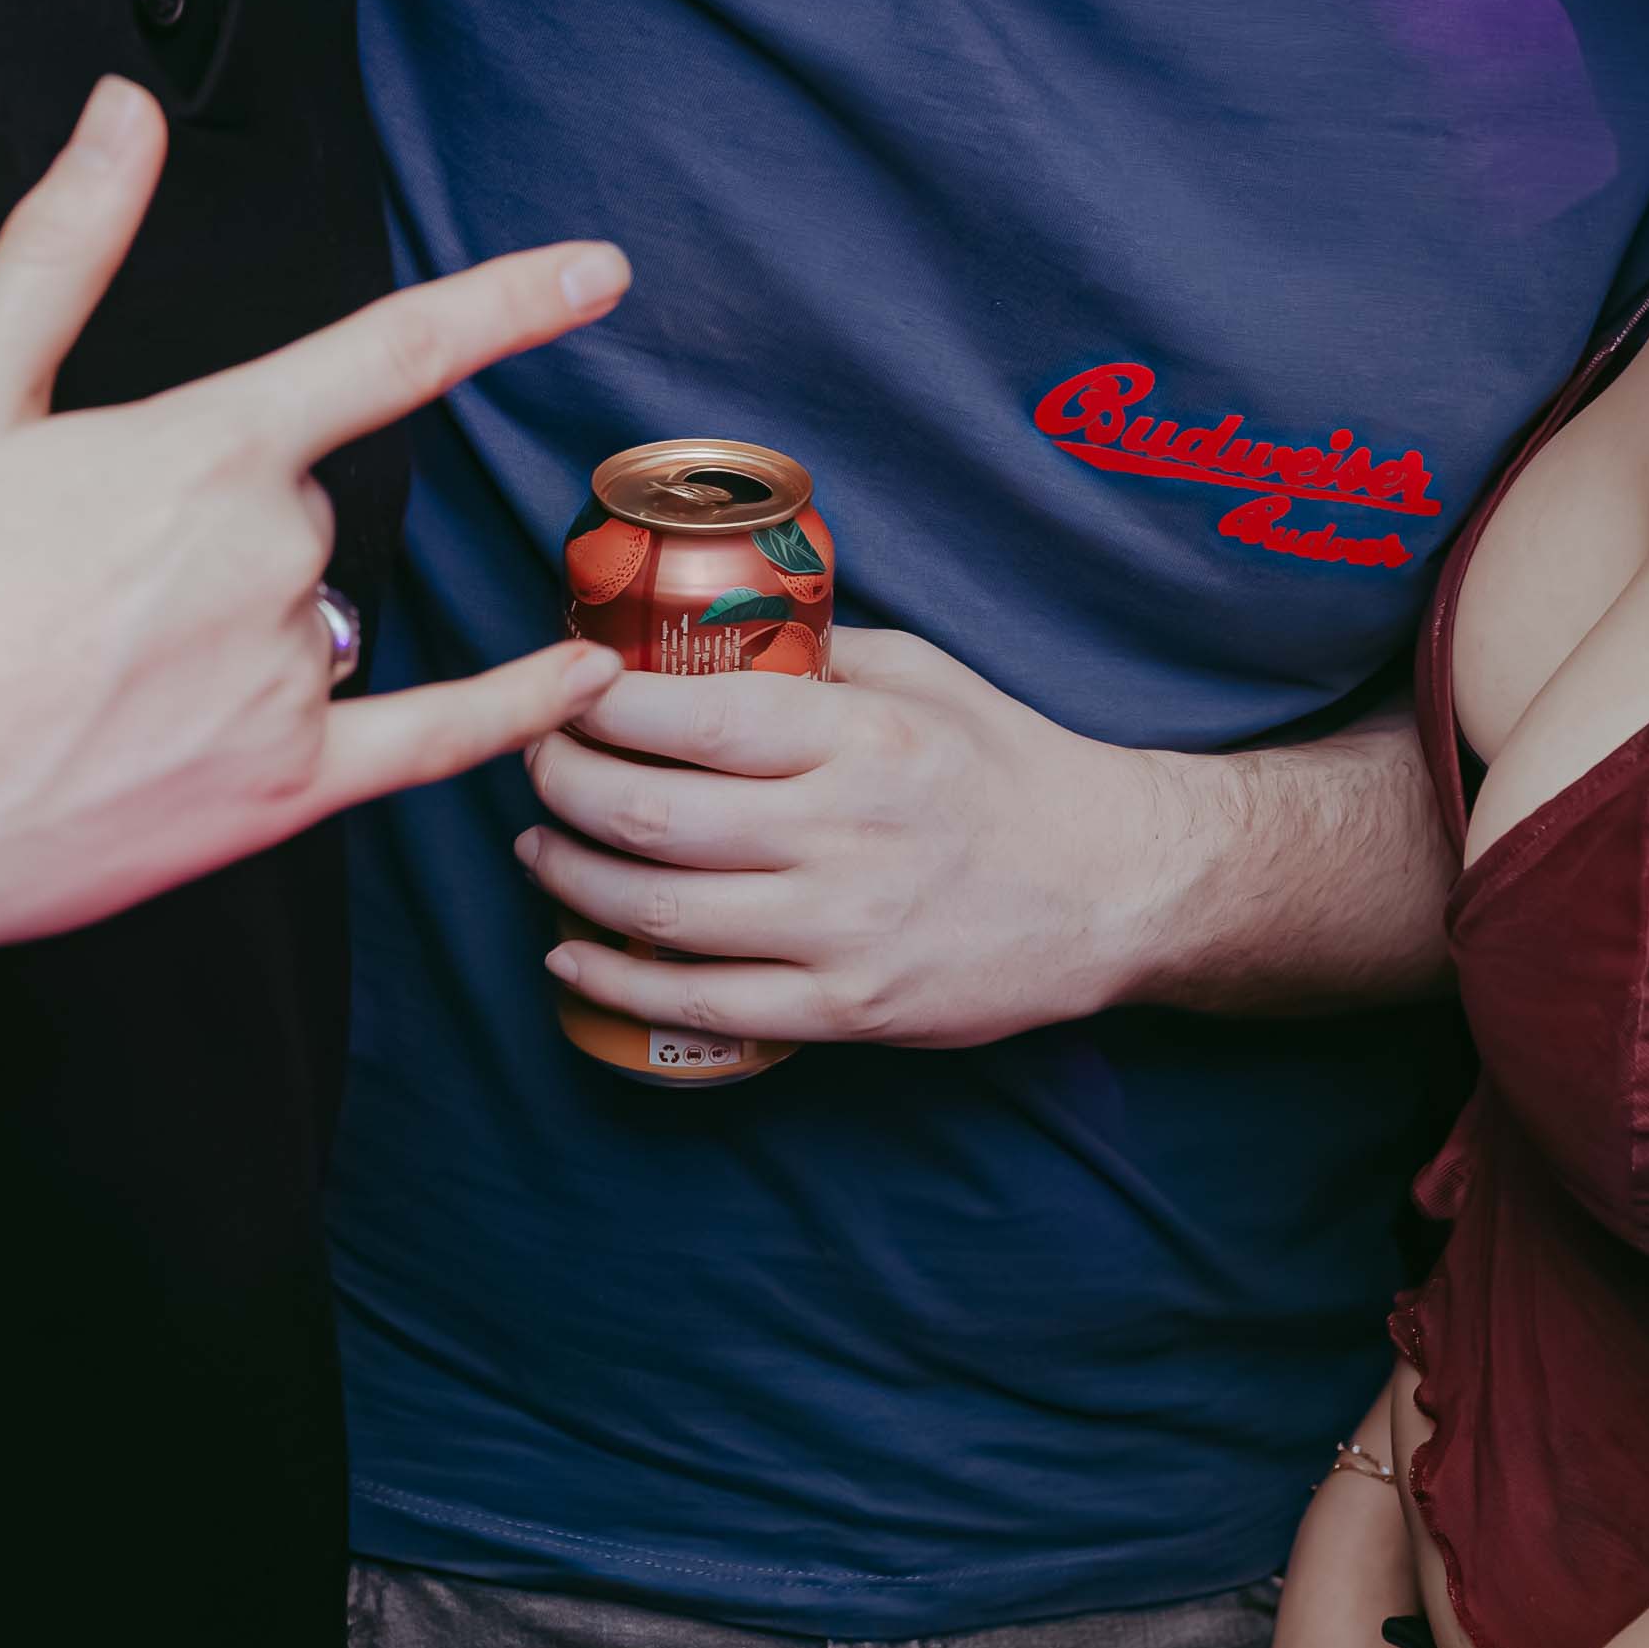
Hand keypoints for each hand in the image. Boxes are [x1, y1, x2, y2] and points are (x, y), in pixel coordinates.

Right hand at [0, 83, 629, 981]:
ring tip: (88, 670)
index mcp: (206, 451)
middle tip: (71, 575)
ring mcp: (282, 685)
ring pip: (311, 609)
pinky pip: (428, 741)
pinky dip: (507, 709)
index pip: (392, 350)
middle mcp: (269, 562)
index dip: (507, 300)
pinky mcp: (275, 795)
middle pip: (298, 501)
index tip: (598, 269)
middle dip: (213, 516)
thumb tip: (123, 111)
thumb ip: (65, 242)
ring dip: (238, 619)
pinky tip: (576, 681)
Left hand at [517, 623, 1172, 1047]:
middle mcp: (845, 833)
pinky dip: (614, 977)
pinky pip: (698, 1004)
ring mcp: (843, 930)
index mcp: (862, 738)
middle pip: (649, 816)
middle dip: (562, 784)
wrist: (1113, 886)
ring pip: (657, 911)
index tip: (560, 687)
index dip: (597, 706)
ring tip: (538, 844)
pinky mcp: (847, 1010)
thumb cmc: (1011, 767)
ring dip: (568, 876)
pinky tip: (569, 949)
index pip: (692, 718)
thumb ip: (817, 657)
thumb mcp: (924, 676)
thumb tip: (702, 637)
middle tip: (535, 760)